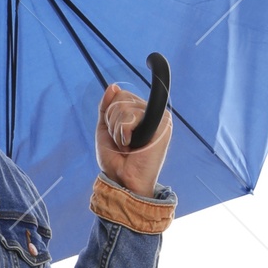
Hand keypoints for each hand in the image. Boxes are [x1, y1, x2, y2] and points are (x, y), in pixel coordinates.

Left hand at [96, 79, 171, 196]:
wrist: (123, 180)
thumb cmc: (116, 160)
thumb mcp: (105, 129)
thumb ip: (107, 107)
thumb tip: (113, 86)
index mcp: (139, 113)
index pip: (120, 95)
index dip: (110, 114)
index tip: (117, 133)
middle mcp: (150, 113)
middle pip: (121, 98)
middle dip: (113, 123)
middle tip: (122, 142)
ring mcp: (158, 117)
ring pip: (124, 107)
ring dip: (118, 131)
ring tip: (127, 145)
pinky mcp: (162, 125)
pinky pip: (132, 116)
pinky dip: (124, 132)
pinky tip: (132, 145)